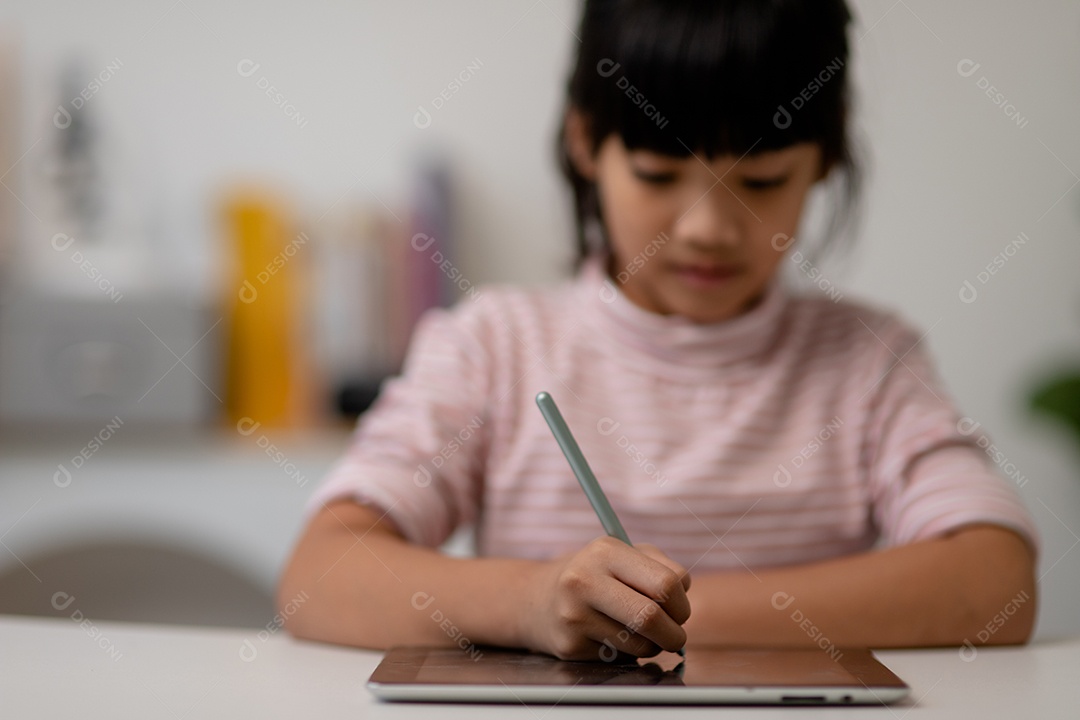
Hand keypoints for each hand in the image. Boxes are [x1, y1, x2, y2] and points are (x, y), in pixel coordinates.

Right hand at [517, 536, 691, 660]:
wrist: (536, 599)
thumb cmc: (594, 575)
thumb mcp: (622, 555)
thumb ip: (660, 567)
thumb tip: (683, 595)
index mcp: (605, 551)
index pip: (665, 583)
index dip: (682, 603)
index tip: (678, 610)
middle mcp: (584, 580)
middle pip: (652, 618)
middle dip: (675, 633)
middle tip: (675, 634)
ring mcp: (574, 615)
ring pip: (640, 644)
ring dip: (653, 645)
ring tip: (642, 634)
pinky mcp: (570, 645)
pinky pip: (620, 658)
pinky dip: (628, 653)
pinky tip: (612, 638)